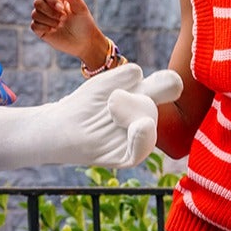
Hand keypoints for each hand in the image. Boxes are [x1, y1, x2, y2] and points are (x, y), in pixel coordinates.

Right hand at [31, 0, 108, 68]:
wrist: (84, 41)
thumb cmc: (83, 22)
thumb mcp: (80, 6)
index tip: (62, 8)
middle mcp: (47, 6)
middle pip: (37, 2)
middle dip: (51, 12)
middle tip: (64, 18)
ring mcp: (42, 18)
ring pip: (35, 14)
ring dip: (50, 20)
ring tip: (60, 25)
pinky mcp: (40, 30)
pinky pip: (34, 25)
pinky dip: (44, 27)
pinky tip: (54, 30)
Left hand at [47, 64, 185, 169]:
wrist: (59, 127)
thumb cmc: (83, 104)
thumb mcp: (104, 84)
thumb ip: (123, 76)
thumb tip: (139, 73)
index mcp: (144, 98)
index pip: (167, 88)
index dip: (170, 84)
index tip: (171, 82)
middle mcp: (145, 118)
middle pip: (152, 105)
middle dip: (134, 99)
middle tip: (112, 101)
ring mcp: (137, 139)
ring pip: (148, 122)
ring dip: (132, 112)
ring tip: (111, 111)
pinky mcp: (125, 157)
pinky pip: (140, 151)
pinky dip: (141, 139)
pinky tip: (139, 126)